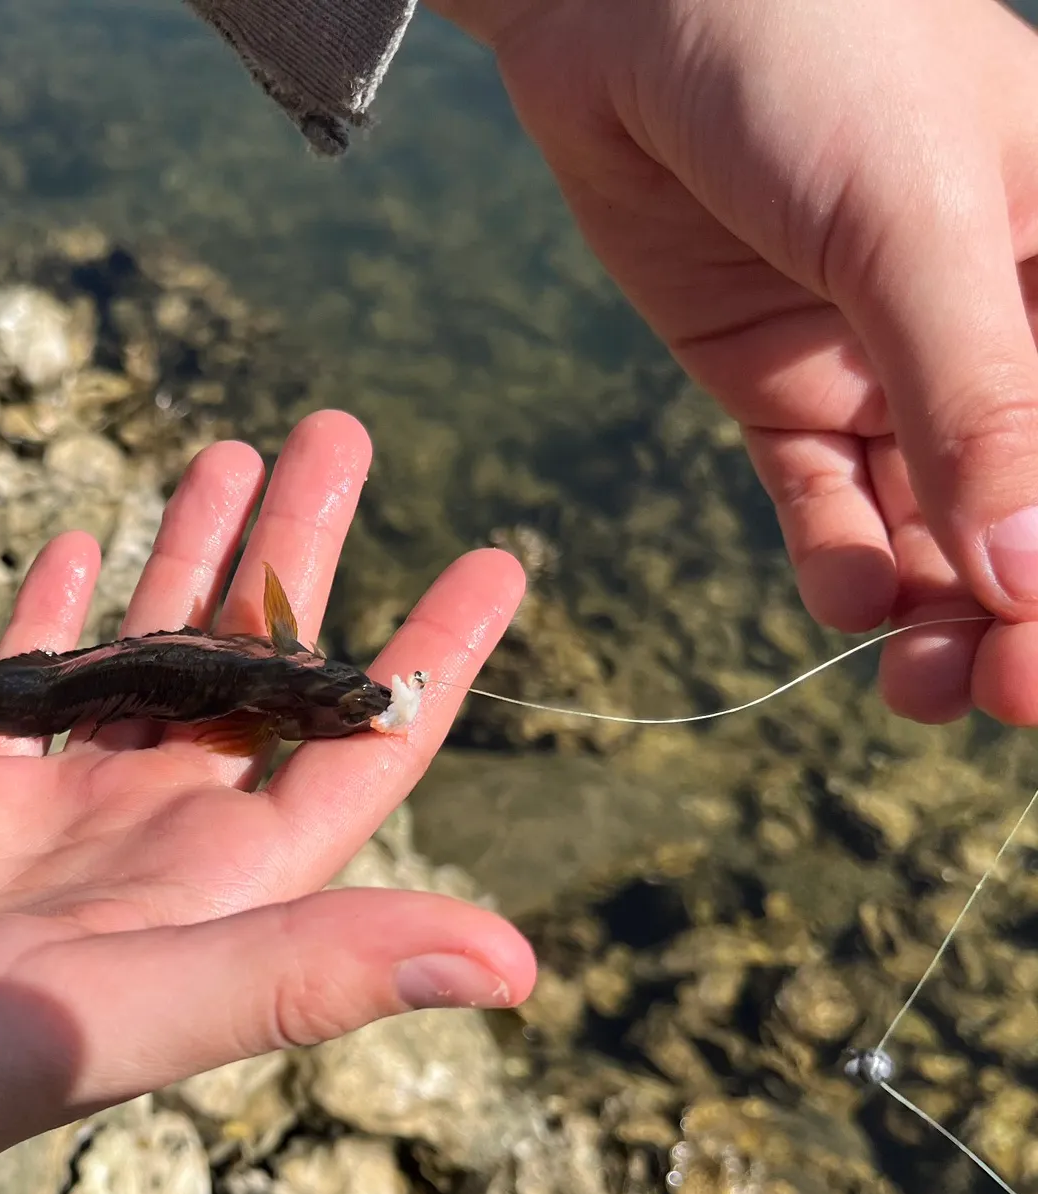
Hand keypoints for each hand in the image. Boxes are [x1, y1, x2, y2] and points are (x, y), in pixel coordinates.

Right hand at [0, 411, 534, 1193]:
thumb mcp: (131, 1012)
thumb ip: (310, 973)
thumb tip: (521, 966)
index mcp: (221, 891)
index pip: (360, 751)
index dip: (434, 656)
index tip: (496, 558)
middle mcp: (158, 848)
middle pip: (258, 675)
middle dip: (303, 553)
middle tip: (339, 432)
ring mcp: (61, 822)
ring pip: (150, 663)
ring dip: (193, 561)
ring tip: (230, 451)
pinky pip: (33, 688)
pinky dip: (60, 614)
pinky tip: (85, 542)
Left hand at [435, 0, 1037, 723]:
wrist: (629, 8)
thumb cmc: (809, 55)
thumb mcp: (914, 222)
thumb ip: (975, 394)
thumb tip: (1028, 572)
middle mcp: (986, 325)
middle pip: (1023, 498)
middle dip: (1018, 606)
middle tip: (995, 692)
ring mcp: (879, 358)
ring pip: (929, 518)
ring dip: (932, 609)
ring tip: (923, 686)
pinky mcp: (776, 380)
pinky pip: (821, 494)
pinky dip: (839, 555)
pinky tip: (847, 602)